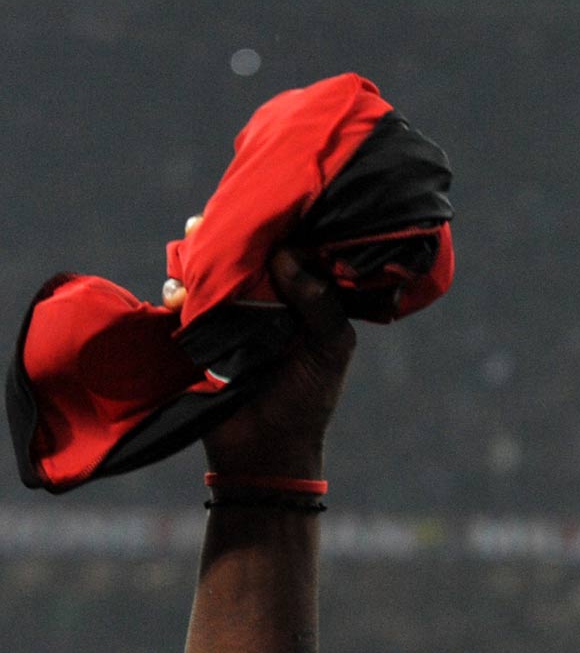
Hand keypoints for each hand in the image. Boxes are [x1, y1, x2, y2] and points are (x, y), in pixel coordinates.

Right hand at [172, 216, 356, 475]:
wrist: (266, 449)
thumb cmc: (308, 398)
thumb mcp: (329, 348)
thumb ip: (319, 302)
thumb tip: (286, 253)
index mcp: (304, 298)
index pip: (289, 248)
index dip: (276, 225)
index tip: (261, 202)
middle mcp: (268, 299)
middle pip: (242, 251)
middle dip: (223, 232)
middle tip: (208, 221)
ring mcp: (231, 313)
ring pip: (208, 269)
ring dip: (195, 257)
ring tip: (190, 253)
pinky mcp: (200, 331)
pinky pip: (183, 298)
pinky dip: (177, 291)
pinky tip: (179, 296)